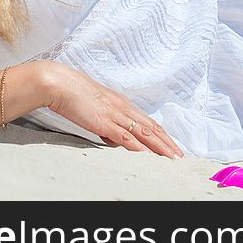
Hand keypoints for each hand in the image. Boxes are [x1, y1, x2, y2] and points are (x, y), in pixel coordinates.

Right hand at [42, 61, 183, 158]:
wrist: (61, 84)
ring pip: (144, 132)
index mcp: (124, 105)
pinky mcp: (104, 121)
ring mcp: (116, 115)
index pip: (150, 123)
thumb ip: (110, 123)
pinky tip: (147, 155)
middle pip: (153, 128)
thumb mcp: (99, 109)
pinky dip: (138, 146)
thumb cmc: (76, 95)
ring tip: (171, 159)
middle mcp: (124, 109)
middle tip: (180, 157)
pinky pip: (124, 136)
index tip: (173, 147)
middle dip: (168, 144)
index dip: (164, 136)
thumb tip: (116, 138)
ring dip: (160, 147)